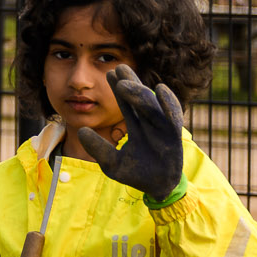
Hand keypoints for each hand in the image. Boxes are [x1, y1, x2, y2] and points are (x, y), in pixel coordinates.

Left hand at [75, 65, 188, 204]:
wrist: (157, 189)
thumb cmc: (136, 174)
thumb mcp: (112, 163)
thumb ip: (98, 149)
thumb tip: (82, 131)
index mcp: (136, 126)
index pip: (126, 104)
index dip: (119, 89)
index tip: (110, 73)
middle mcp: (149, 123)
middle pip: (139, 99)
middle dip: (129, 83)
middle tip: (118, 68)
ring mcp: (162, 128)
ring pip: (151, 106)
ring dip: (140, 93)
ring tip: (126, 83)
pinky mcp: (174, 136)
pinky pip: (173, 117)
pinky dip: (169, 103)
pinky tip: (161, 89)